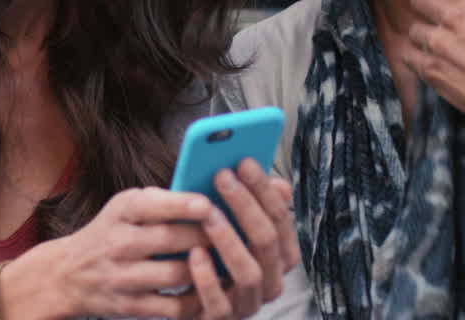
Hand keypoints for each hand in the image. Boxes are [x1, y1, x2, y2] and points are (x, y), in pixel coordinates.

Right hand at [0, 187, 213, 319]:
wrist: (67, 274)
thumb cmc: (110, 231)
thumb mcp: (125, 206)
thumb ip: (162, 200)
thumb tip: (211, 197)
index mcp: (121, 211)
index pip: (153, 204)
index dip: (183, 204)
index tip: (208, 204)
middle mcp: (119, 242)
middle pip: (172, 239)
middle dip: (208, 236)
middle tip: (236, 233)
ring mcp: (124, 276)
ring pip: (177, 273)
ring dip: (208, 268)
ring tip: (230, 260)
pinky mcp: (131, 306)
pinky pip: (174, 306)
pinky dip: (197, 298)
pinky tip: (211, 288)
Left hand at [186, 158, 299, 319]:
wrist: (183, 303)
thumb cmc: (210, 254)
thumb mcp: (229, 225)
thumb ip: (250, 206)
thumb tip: (280, 184)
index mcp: (279, 255)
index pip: (281, 218)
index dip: (263, 189)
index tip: (243, 161)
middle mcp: (271, 281)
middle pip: (267, 241)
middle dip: (246, 206)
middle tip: (222, 176)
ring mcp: (248, 304)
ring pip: (249, 272)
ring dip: (229, 239)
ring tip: (208, 213)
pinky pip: (219, 303)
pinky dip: (208, 278)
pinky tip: (194, 253)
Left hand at [404, 0, 464, 184]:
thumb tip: (455, 8)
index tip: (445, 4)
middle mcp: (453, 16)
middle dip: (422, 6)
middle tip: (429, 18)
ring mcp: (438, 42)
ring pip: (413, 29)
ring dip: (422, 39)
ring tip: (438, 51)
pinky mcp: (429, 67)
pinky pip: (408, 55)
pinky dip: (416, 60)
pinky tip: (431, 66)